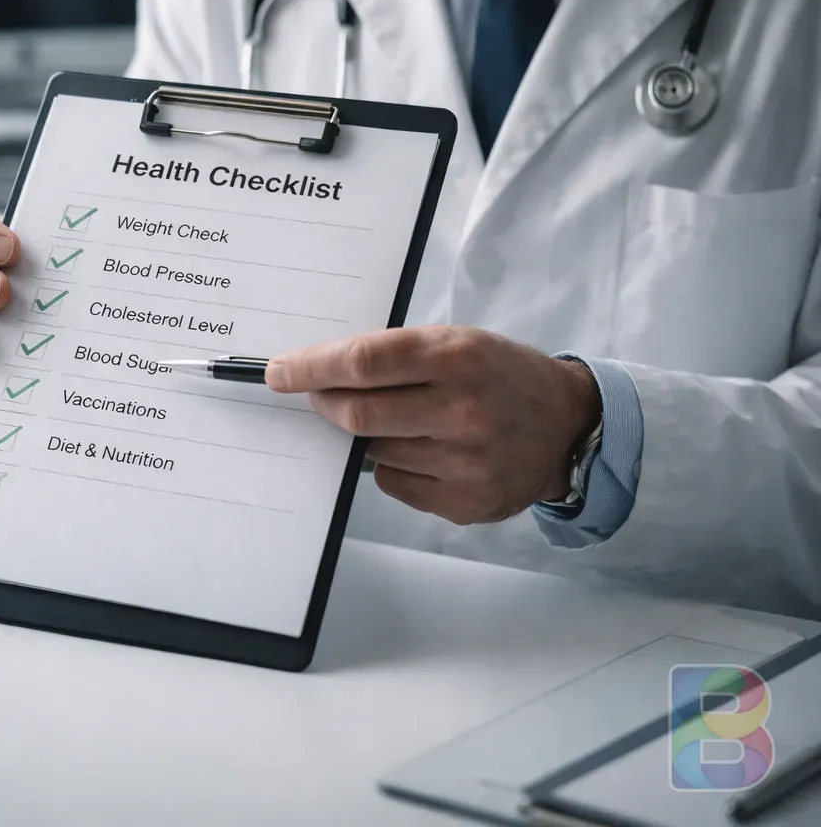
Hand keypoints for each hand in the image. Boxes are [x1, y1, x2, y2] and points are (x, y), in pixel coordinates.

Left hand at [265, 326, 601, 524]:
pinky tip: (424, 450)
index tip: (278, 372)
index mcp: (456, 357)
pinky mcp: (463, 502)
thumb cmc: (498, 374)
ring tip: (403, 419)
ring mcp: (464, 461)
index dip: (311, 367)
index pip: (362, 361)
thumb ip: (393, 355)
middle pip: (356, 413)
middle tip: (317, 396)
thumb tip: (315, 374)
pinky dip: (391, 466)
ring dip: (367, 435)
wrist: (567, 425)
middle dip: (324, 403)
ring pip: (371, 451)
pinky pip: (392, 483)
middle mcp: (461, 409)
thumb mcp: (455, 343)